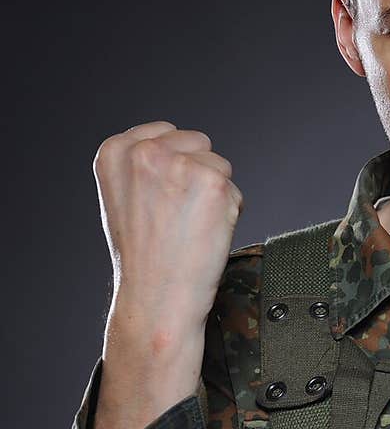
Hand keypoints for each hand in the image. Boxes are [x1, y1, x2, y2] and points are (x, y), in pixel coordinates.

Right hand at [93, 120, 244, 337]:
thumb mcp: (122, 198)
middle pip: (197, 143)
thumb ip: (142, 167)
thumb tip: (175, 149)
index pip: (165, 132)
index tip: (164, 199)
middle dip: (196, 175)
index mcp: (115, 151)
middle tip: (177, 217)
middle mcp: (144, 151)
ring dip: (214, 196)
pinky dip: (229, 214)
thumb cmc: (142, 258)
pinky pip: (235, 191)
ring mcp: (179, 165)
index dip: (174, 165)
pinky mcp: (213, 183)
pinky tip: (204, 235)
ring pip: (219, 166)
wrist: (156, 296)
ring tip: (189, 228)